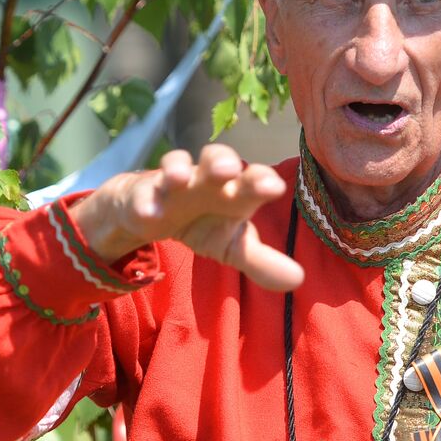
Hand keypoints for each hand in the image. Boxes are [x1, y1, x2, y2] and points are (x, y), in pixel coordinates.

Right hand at [69, 143, 304, 291]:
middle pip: (216, 160)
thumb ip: (262, 262)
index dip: (261, 181)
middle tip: (229, 169)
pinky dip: (145, 201)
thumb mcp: (231, 246)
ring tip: (180, 178)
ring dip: (177, 168)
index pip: (251, 180)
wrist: (151, 213)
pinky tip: (149, 214)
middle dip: (222, 162)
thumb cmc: (202, 222)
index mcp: (233, 191)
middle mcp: (205, 179)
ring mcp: (172, 183)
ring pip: (176, 164)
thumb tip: (298, 279)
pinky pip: (142, 193)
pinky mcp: (142, 192)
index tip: (274, 187)